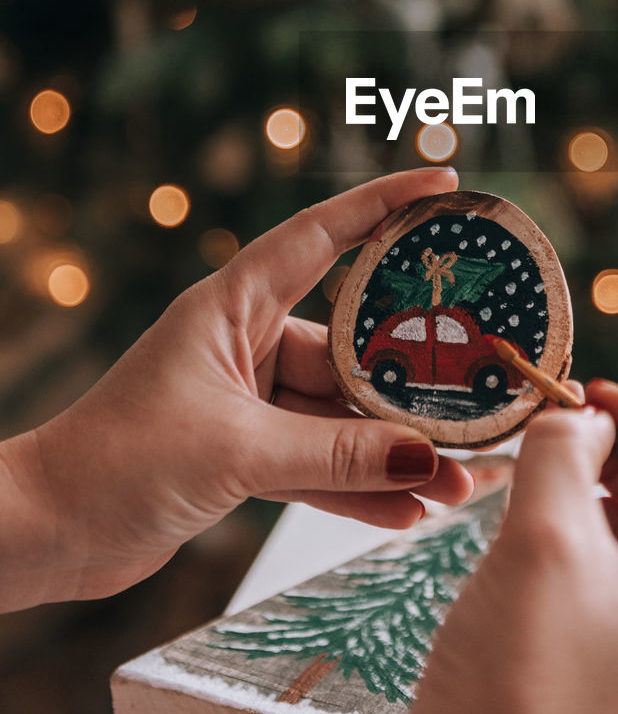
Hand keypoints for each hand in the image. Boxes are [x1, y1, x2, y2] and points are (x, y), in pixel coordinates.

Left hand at [0, 167, 473, 610]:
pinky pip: (316, 462)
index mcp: (233, 304)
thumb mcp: (237, 449)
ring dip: (391, 452)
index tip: (444, 183)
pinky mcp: (243, 452)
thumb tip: (426, 460)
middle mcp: (246, 342)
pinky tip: (407, 512)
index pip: (322, 235)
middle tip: (474, 403)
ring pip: (338, 417)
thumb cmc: (118, 460)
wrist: (47, 529)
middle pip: (349, 349)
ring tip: (457, 481)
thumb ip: (335, 455)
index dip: (383, 204)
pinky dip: (356, 486)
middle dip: (409, 387)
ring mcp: (247, 400)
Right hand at [402, 382, 617, 713]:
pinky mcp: (604, 657)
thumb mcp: (543, 538)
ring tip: (542, 455)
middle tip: (563, 418)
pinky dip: (575, 523)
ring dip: (595, 482)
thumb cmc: (520, 676)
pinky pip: (605, 568)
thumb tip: (576, 413)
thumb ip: (563, 452)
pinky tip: (532, 508)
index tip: (597, 394)